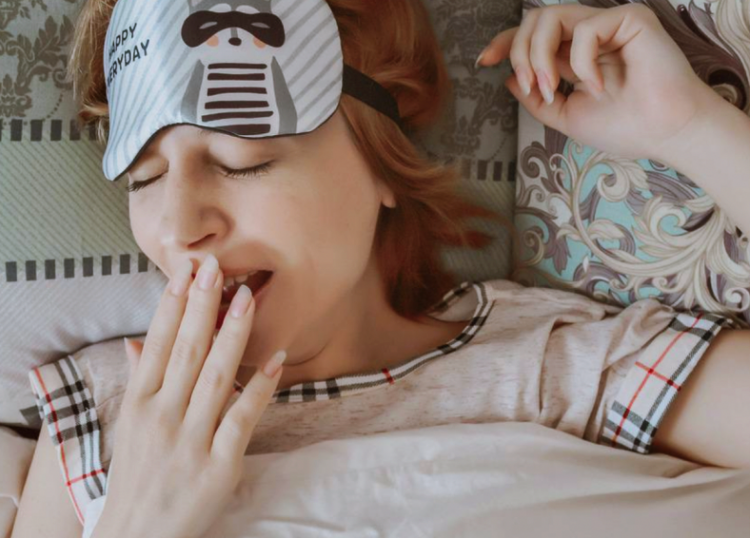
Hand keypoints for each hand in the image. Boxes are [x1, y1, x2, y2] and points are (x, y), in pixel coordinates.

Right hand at [97, 254, 285, 537]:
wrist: (137, 537)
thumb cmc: (137, 477)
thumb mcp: (131, 428)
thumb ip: (139, 383)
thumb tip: (138, 343)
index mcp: (141, 404)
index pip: (158, 344)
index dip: (173, 305)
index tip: (186, 270)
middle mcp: (163, 417)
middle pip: (187, 351)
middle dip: (202, 306)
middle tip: (216, 266)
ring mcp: (191, 441)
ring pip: (216, 377)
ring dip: (233, 334)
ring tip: (247, 297)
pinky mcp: (219, 465)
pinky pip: (242, 418)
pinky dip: (259, 388)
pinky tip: (275, 359)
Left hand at [479, 3, 718, 161]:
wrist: (664, 134)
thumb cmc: (623, 127)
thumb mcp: (566, 115)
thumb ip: (536, 98)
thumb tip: (510, 78)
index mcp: (573, 55)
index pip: (531, 37)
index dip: (504, 43)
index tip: (483, 61)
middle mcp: (587, 36)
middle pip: (533, 21)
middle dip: (519, 53)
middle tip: (535, 86)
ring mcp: (607, 24)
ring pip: (550, 17)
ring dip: (539, 55)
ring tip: (553, 88)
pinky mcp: (629, 18)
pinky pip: (586, 29)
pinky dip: (583, 63)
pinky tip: (599, 86)